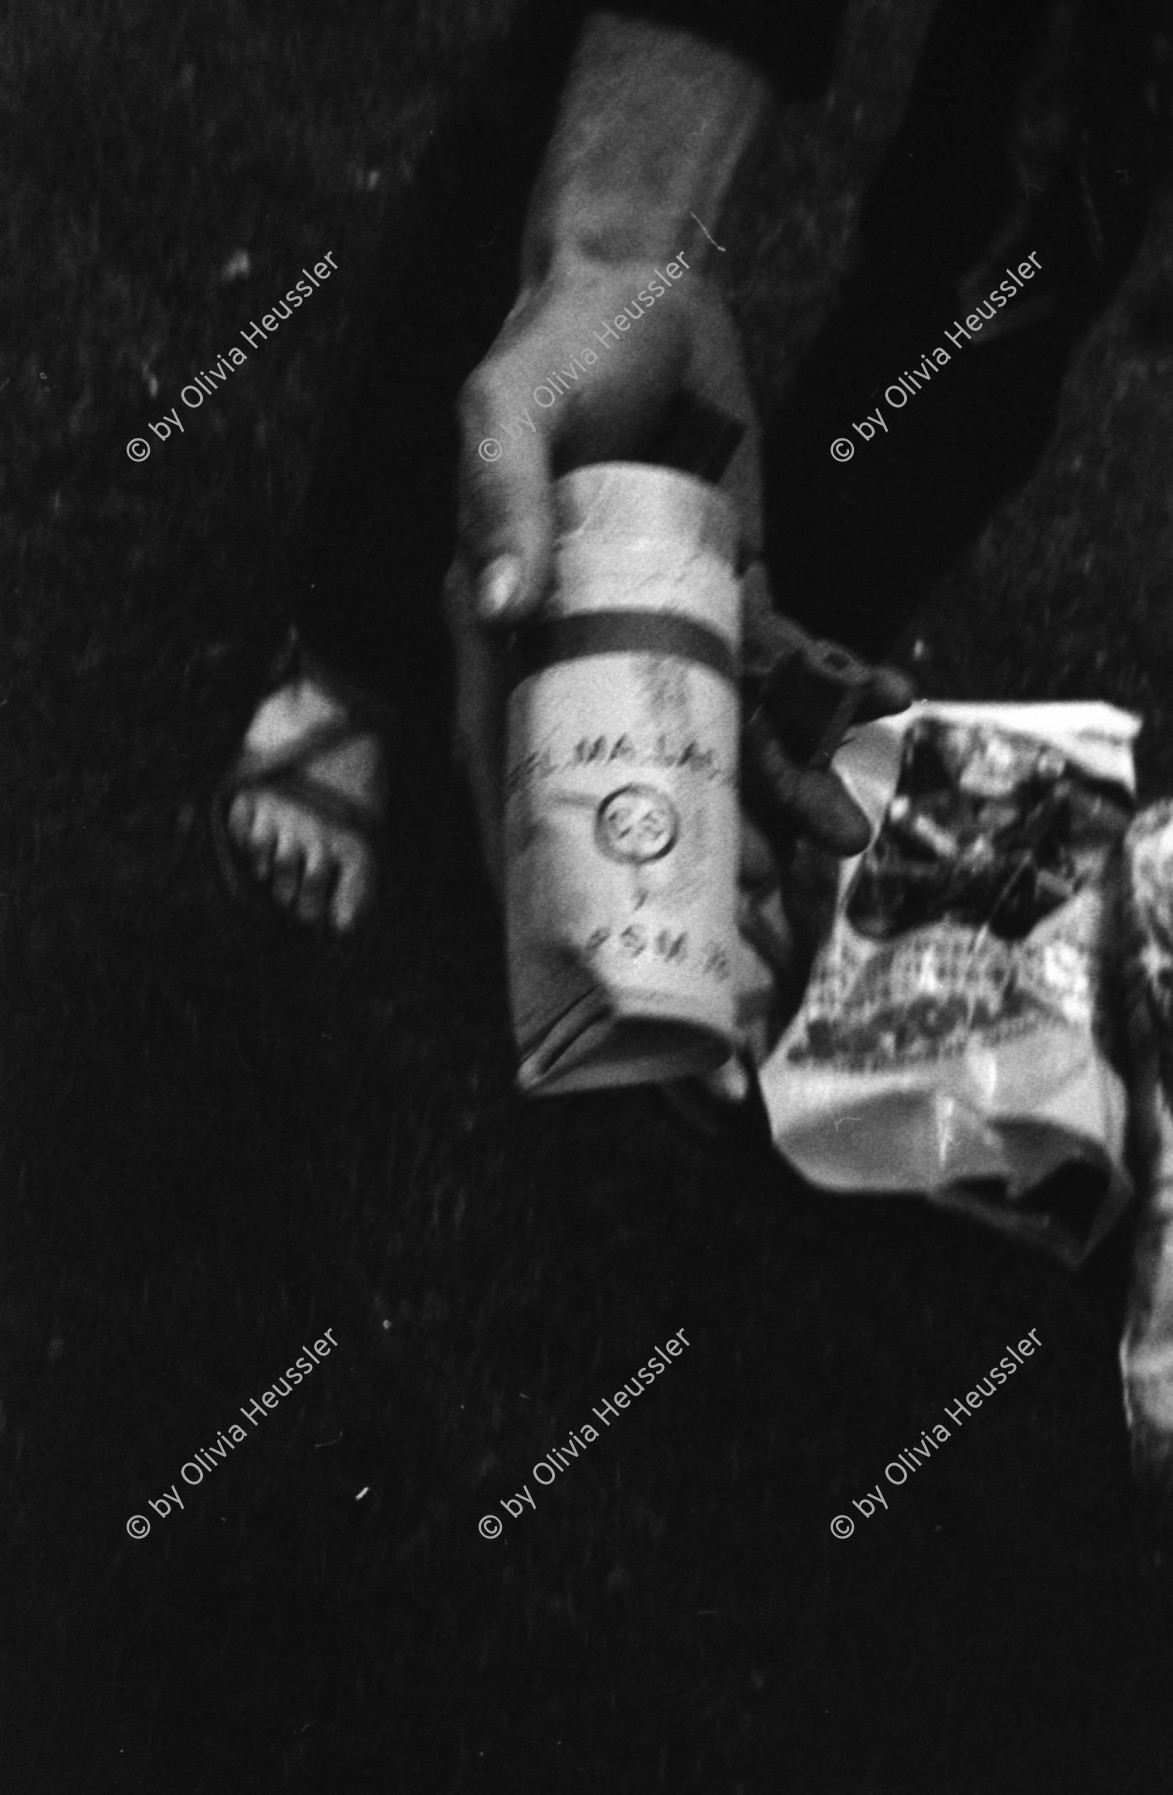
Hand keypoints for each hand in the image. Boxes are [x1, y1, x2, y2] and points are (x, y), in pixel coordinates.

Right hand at [443, 257, 912, 882]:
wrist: (643, 287)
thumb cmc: (550, 348)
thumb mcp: (505, 413)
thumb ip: (498, 499)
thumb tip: (495, 610)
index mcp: (504, 623)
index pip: (508, 751)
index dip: (532, 843)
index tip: (568, 922)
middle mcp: (583, 643)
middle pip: (630, 769)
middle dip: (686, 844)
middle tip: (746, 906)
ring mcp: (664, 624)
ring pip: (718, 733)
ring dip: (775, 792)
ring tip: (834, 844)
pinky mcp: (732, 592)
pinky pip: (783, 658)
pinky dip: (833, 686)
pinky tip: (886, 703)